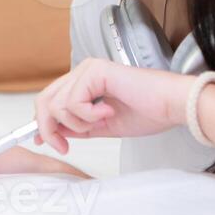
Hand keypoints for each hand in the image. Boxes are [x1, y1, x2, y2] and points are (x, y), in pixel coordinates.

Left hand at [34, 58, 195, 154]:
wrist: (173, 106)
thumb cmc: (148, 112)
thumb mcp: (103, 126)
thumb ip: (78, 127)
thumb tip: (53, 132)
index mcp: (85, 82)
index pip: (51, 100)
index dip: (42, 122)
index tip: (43, 142)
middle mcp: (84, 71)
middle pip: (45, 100)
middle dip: (49, 128)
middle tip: (63, 145)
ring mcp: (88, 69)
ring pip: (57, 105)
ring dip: (77, 123)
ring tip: (101, 122)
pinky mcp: (95, 71)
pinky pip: (73, 102)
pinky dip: (88, 116)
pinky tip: (109, 112)